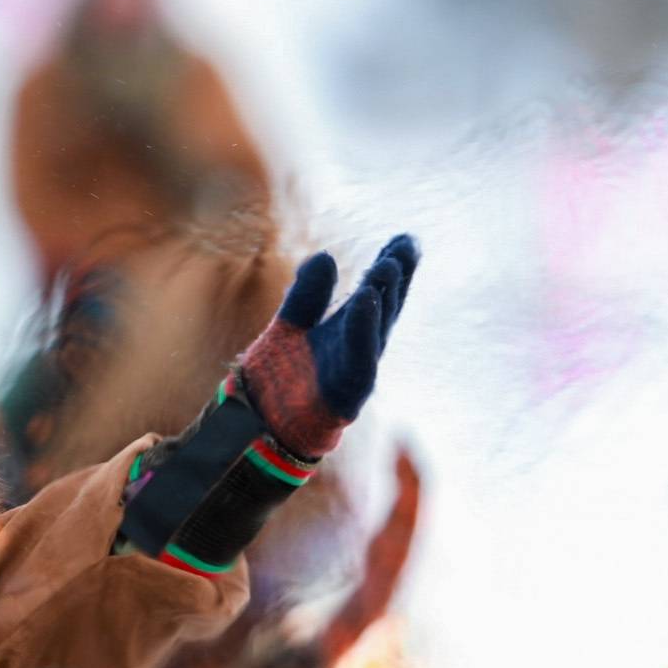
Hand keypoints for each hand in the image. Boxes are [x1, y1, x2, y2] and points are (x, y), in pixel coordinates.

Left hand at [232, 234, 417, 456]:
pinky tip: (368, 301)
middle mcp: (356, 349)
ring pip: (375, 330)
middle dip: (397, 277)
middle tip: (409, 244)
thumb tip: (325, 257)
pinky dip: (364, 330)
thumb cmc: (279, 381)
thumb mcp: (290, 327)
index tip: (404, 239)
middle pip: (383, 307)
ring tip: (388, 265)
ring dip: (384, 297)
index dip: (390, 267)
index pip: (374, 293)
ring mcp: (353, 371)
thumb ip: (306, 297)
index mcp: (346, 331)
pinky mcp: (346, 394)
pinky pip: (359, 359)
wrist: (258, 428)